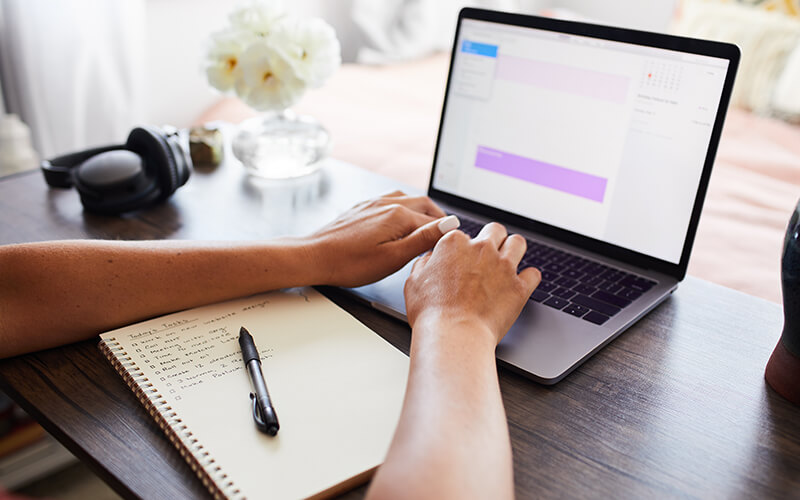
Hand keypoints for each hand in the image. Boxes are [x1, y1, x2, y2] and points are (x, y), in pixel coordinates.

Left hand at [307, 191, 459, 286]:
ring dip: (422, 210)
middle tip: (447, 233)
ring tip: (428, 225)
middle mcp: (388, 203)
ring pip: (408, 199)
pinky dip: (404, 208)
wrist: (315, 256)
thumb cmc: (350, 263)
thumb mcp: (393, 257)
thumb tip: (450, 225)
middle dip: (438, 218)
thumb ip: (423, 239)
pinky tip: (401, 218)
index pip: (434, 223)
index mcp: (399, 215)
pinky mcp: (363, 207)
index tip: (453, 246)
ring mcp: (374, 203)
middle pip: (424, 205)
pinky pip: (391, 200)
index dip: (446, 235)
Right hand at [404, 222, 541, 344]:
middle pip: (495, 231)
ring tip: (507, 263)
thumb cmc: (431, 312)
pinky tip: (520, 284)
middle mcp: (481, 249)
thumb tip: (431, 258)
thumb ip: (425, 263)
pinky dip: (528, 278)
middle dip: (492, 240)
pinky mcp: (519, 287)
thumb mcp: (414, 281)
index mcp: (454, 243)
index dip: (462, 248)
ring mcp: (503, 266)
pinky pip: (533, 274)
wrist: (454, 334)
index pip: (463, 235)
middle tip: (487, 255)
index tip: (461, 260)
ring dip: (513, 250)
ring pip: (518, 243)